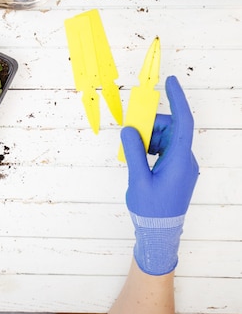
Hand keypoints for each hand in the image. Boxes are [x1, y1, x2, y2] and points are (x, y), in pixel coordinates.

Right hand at [120, 75, 198, 274]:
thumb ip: (134, 152)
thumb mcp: (138, 179)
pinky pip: (165, 150)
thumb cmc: (150, 209)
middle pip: (171, 129)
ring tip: (133, 153)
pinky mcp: (176, 170)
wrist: (160, 231)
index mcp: (180, 160)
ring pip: (167, 139)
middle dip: (150, 126)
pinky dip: (151, 148)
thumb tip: (129, 129)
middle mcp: (185, 159)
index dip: (178, 99)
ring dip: (148, 139)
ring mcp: (182, 165)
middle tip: (129, 133)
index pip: (183, 122)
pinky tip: (139, 159)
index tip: (170, 82)